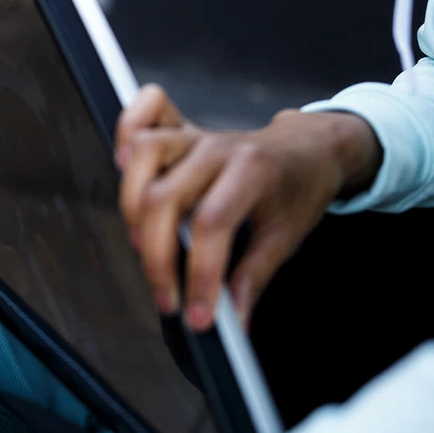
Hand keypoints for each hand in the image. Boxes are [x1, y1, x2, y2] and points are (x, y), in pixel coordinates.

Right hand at [116, 84, 381, 330]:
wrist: (310, 149)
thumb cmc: (298, 190)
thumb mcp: (286, 238)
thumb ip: (253, 278)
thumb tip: (232, 321)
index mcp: (253, 173)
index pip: (211, 224)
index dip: (199, 275)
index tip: (197, 315)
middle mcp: (218, 149)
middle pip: (164, 197)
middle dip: (157, 258)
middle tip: (167, 296)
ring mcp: (196, 135)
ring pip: (143, 155)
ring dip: (131, 206)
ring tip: (142, 244)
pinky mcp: (182, 130)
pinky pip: (145, 111)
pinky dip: (126, 131)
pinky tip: (124, 167)